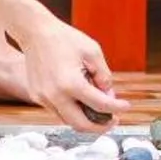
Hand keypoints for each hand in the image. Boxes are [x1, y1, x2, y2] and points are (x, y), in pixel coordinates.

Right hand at [16, 17, 126, 131]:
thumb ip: (104, 75)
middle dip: (100, 127)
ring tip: (99, 111)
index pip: (100, 105)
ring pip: (68, 121)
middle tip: (112, 120)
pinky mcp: (37, 96)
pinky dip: (71, 111)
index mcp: (71, 83)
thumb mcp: (92, 51)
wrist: (35, 32)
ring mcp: (44, 98)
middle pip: (82, 125)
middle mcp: (55, 95)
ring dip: (85, 120)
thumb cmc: (63, 38)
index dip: (117, 108)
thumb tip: (109, 94)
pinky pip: (57, 111)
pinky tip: (81, 101)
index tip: (125, 107)